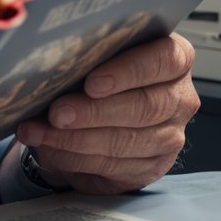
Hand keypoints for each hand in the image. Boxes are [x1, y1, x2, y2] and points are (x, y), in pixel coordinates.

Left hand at [15, 33, 198, 195]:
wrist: (106, 110)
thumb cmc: (103, 70)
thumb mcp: (101, 55)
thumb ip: (91, 54)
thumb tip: (53, 62)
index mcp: (175, 59)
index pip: (164, 60)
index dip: (128, 71)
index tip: (92, 83)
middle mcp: (179, 99)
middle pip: (144, 106)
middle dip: (94, 112)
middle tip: (58, 113)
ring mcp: (170, 136)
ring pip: (126, 141)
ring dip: (76, 139)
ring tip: (40, 132)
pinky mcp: (151, 167)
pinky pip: (112, 166)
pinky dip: (74, 158)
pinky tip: (50, 149)